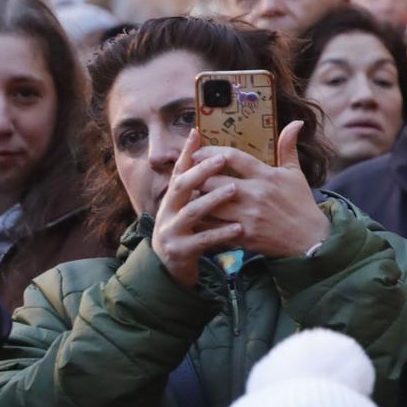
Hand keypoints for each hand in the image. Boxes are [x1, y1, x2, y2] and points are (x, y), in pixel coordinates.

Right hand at [151, 131, 244, 289]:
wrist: (171, 273)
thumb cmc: (188, 236)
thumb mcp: (190, 212)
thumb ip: (201, 190)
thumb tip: (216, 163)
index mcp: (173, 199)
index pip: (180, 170)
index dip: (187, 152)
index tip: (196, 132)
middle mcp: (168, 211)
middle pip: (182, 185)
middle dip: (201, 170)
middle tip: (223, 158)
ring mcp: (171, 231)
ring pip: (192, 211)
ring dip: (213, 199)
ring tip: (234, 189)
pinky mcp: (180, 251)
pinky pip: (202, 240)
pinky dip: (220, 233)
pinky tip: (238, 228)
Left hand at [197, 121, 330, 259]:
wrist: (310, 240)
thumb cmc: (301, 204)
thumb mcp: (296, 174)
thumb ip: (288, 147)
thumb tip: (296, 122)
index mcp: (266, 175)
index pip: (232, 157)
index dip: (209, 152)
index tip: (196, 153)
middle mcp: (255, 194)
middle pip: (212, 180)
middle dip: (197, 178)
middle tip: (189, 176)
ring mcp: (248, 216)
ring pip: (209, 204)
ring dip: (197, 200)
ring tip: (191, 196)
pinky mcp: (244, 235)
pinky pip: (214, 227)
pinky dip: (203, 222)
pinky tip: (197, 218)